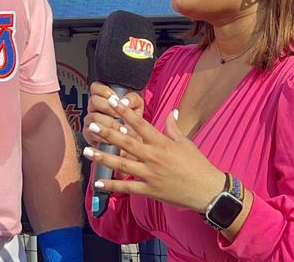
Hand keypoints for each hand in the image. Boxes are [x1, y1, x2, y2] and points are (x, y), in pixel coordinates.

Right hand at [81, 81, 143, 147]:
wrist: (133, 141)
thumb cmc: (133, 122)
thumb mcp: (137, 107)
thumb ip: (132, 99)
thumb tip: (124, 101)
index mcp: (104, 98)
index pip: (96, 87)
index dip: (104, 91)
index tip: (116, 98)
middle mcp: (95, 107)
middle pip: (93, 101)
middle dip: (107, 107)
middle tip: (118, 114)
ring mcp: (90, 120)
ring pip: (93, 117)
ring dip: (108, 123)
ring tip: (122, 129)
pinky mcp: (89, 134)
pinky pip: (91, 133)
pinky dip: (103, 136)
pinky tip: (113, 139)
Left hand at [82, 99, 225, 213]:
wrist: (207, 190)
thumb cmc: (197, 164)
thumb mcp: (186, 142)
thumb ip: (174, 127)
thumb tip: (172, 111)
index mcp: (162, 142)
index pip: (140, 124)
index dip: (125, 112)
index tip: (112, 102)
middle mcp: (153, 157)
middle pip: (126, 142)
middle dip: (107, 133)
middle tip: (92, 125)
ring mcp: (149, 174)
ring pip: (121, 164)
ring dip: (103, 158)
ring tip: (86, 151)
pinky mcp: (149, 190)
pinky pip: (127, 187)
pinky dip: (112, 186)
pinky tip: (97, 183)